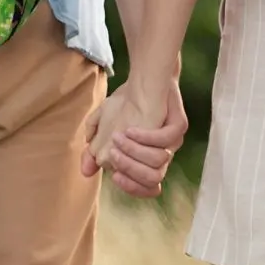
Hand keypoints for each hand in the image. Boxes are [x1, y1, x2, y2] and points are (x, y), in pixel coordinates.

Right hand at [81, 78, 186, 198]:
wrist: (145, 78)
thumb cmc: (125, 104)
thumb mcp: (103, 126)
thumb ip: (94, 149)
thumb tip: (86, 172)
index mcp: (148, 160)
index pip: (146, 187)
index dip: (131, 187)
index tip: (114, 176)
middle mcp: (163, 154)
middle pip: (153, 179)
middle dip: (130, 169)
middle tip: (112, 154)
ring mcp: (173, 141)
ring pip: (159, 162)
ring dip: (135, 152)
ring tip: (118, 137)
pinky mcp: (179, 125)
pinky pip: (166, 139)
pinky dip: (146, 137)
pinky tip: (130, 129)